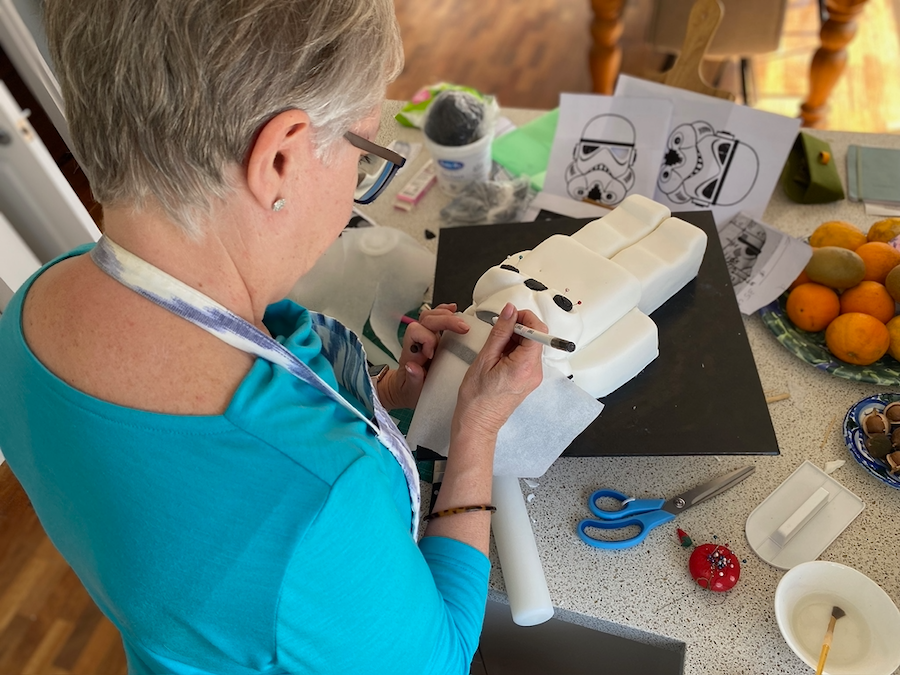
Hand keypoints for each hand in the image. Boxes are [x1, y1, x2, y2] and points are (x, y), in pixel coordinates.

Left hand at [376, 303, 468, 409]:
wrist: (403, 390)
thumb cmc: (408, 390)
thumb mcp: (410, 391)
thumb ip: (412, 379)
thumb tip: (412, 366)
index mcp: (411, 354)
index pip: (415, 332)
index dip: (426, 339)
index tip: (433, 353)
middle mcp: (417, 342)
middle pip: (426, 319)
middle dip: (445, 320)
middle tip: (462, 328)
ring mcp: (425, 338)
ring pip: (431, 316)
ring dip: (446, 315)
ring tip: (461, 321)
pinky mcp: (433, 338)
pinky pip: (436, 318)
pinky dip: (445, 312)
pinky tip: (454, 310)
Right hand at [453, 302, 544, 437]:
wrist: (477, 422)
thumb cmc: (477, 398)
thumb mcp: (485, 359)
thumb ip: (500, 332)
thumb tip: (510, 311)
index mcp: (525, 366)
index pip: (538, 331)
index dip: (524, 318)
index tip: (510, 316)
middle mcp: (534, 372)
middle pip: (536, 337)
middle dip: (518, 328)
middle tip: (498, 330)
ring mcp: (533, 377)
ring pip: (530, 346)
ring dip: (515, 339)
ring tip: (495, 347)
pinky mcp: (528, 379)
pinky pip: (526, 356)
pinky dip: (514, 349)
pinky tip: (499, 355)